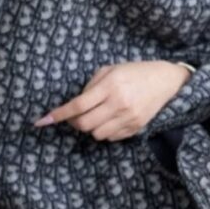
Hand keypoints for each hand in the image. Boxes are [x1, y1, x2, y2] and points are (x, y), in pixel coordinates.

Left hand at [35, 61, 191, 140]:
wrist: (166, 82)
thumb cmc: (135, 72)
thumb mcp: (111, 70)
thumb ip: (91, 86)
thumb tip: (75, 105)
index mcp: (111, 85)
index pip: (78, 105)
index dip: (59, 114)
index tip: (43, 121)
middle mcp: (119, 103)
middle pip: (84, 124)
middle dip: (74, 123)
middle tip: (75, 116)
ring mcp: (128, 118)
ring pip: (96, 134)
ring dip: (90, 128)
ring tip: (96, 116)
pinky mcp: (135, 128)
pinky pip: (110, 138)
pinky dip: (104, 131)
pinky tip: (110, 120)